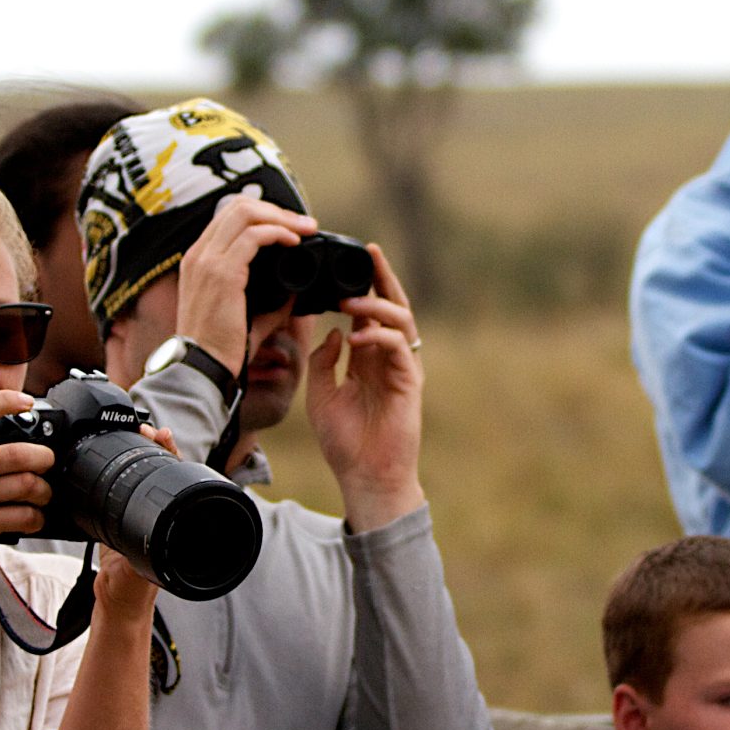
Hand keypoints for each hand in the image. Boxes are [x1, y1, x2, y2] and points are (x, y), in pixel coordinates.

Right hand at [0, 390, 54, 598]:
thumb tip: (7, 430)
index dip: (2, 401)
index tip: (25, 402)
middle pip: (16, 453)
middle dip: (43, 458)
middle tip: (46, 463)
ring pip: (26, 484)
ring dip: (43, 491)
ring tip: (41, 495)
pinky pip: (24, 514)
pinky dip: (36, 517)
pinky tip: (31, 518)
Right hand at [87, 424, 174, 619]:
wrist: (115, 604)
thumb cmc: (130, 592)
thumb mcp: (134, 572)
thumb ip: (137, 558)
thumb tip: (142, 542)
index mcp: (171, 522)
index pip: (179, 479)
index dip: (172, 454)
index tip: (161, 435)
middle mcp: (162, 515)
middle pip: (164, 471)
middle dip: (157, 446)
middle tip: (146, 428)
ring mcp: (143, 515)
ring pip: (145, 476)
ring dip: (139, 454)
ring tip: (136, 432)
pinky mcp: (121, 518)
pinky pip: (123, 488)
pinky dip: (119, 471)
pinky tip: (113, 457)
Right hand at [175, 194, 319, 371]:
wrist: (202, 366)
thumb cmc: (220, 347)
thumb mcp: (245, 315)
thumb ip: (269, 301)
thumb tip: (295, 291)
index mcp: (199, 261)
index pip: (229, 217)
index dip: (265, 214)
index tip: (293, 227)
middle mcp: (198, 254)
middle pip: (237, 207)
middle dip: (277, 210)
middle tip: (306, 224)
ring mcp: (206, 261)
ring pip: (246, 214)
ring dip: (282, 218)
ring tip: (306, 229)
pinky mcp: (221, 272)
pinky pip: (253, 237)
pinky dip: (278, 233)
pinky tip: (294, 242)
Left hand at [306, 243, 425, 530]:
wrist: (364, 477)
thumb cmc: (344, 441)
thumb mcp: (320, 393)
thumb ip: (322, 360)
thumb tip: (331, 329)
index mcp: (367, 357)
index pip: (368, 311)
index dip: (361, 285)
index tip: (343, 262)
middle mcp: (387, 357)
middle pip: (391, 305)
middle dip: (382, 277)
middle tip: (369, 251)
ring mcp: (401, 368)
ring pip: (401, 320)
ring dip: (377, 306)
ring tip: (352, 301)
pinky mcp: (409, 383)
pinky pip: (401, 348)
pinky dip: (379, 337)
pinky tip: (358, 336)